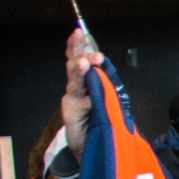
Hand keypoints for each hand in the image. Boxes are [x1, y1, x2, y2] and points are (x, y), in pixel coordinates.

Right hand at [62, 27, 103, 158]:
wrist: (94, 146)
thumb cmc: (103, 120)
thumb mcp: (107, 98)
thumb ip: (104, 83)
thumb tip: (100, 65)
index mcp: (88, 80)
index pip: (81, 58)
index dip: (78, 45)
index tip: (79, 32)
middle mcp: (78, 86)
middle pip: (75, 65)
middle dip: (82, 55)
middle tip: (94, 54)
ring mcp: (73, 98)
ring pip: (75, 79)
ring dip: (80, 70)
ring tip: (84, 63)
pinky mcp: (71, 111)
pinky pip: (80, 100)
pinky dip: (86, 95)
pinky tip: (88, 91)